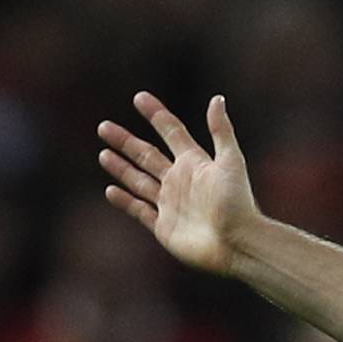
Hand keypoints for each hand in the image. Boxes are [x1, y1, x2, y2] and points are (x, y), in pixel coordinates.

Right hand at [97, 92, 257, 275]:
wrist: (238, 244)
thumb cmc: (238, 203)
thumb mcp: (231, 162)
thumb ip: (221, 131)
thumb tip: (217, 98)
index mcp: (196, 163)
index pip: (172, 132)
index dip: (157, 115)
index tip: (139, 97)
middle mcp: (181, 181)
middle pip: (147, 155)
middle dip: (126, 141)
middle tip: (104, 127)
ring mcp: (171, 204)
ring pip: (139, 181)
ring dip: (121, 168)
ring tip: (104, 154)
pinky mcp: (164, 227)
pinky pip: (140, 211)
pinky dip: (125, 201)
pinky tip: (111, 190)